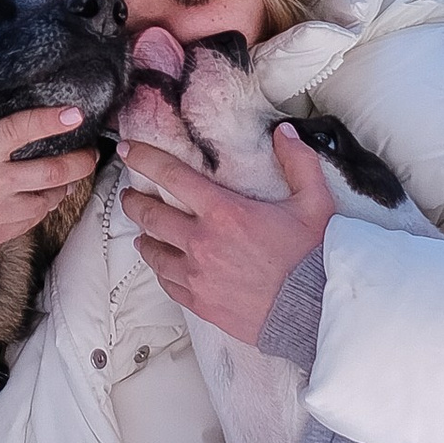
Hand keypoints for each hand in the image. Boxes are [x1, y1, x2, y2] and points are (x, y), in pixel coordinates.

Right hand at [0, 40, 96, 264]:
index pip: (23, 131)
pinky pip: (28, 223)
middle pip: (51, 173)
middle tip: (90, 153)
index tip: (77, 114)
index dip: (54, 121)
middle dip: (78, 162)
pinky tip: (44, 196)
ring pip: (45, 201)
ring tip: (71, 174)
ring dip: (64, 187)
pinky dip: (41, 208)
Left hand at [119, 123, 334, 346]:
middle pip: (150, 215)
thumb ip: (298, 161)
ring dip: (144, 237)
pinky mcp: (200, 303)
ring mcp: (197, 275)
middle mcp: (202, 242)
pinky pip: (167, 283)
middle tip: (130, 195)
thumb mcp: (314, 201)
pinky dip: (161, 269)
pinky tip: (163, 264)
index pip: (171, 176)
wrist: (316, 310)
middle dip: (134, 201)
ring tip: (143, 231)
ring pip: (153, 251)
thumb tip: (283, 132)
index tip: (128, 151)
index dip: (143, 158)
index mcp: (224, 212)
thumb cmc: (314, 256)